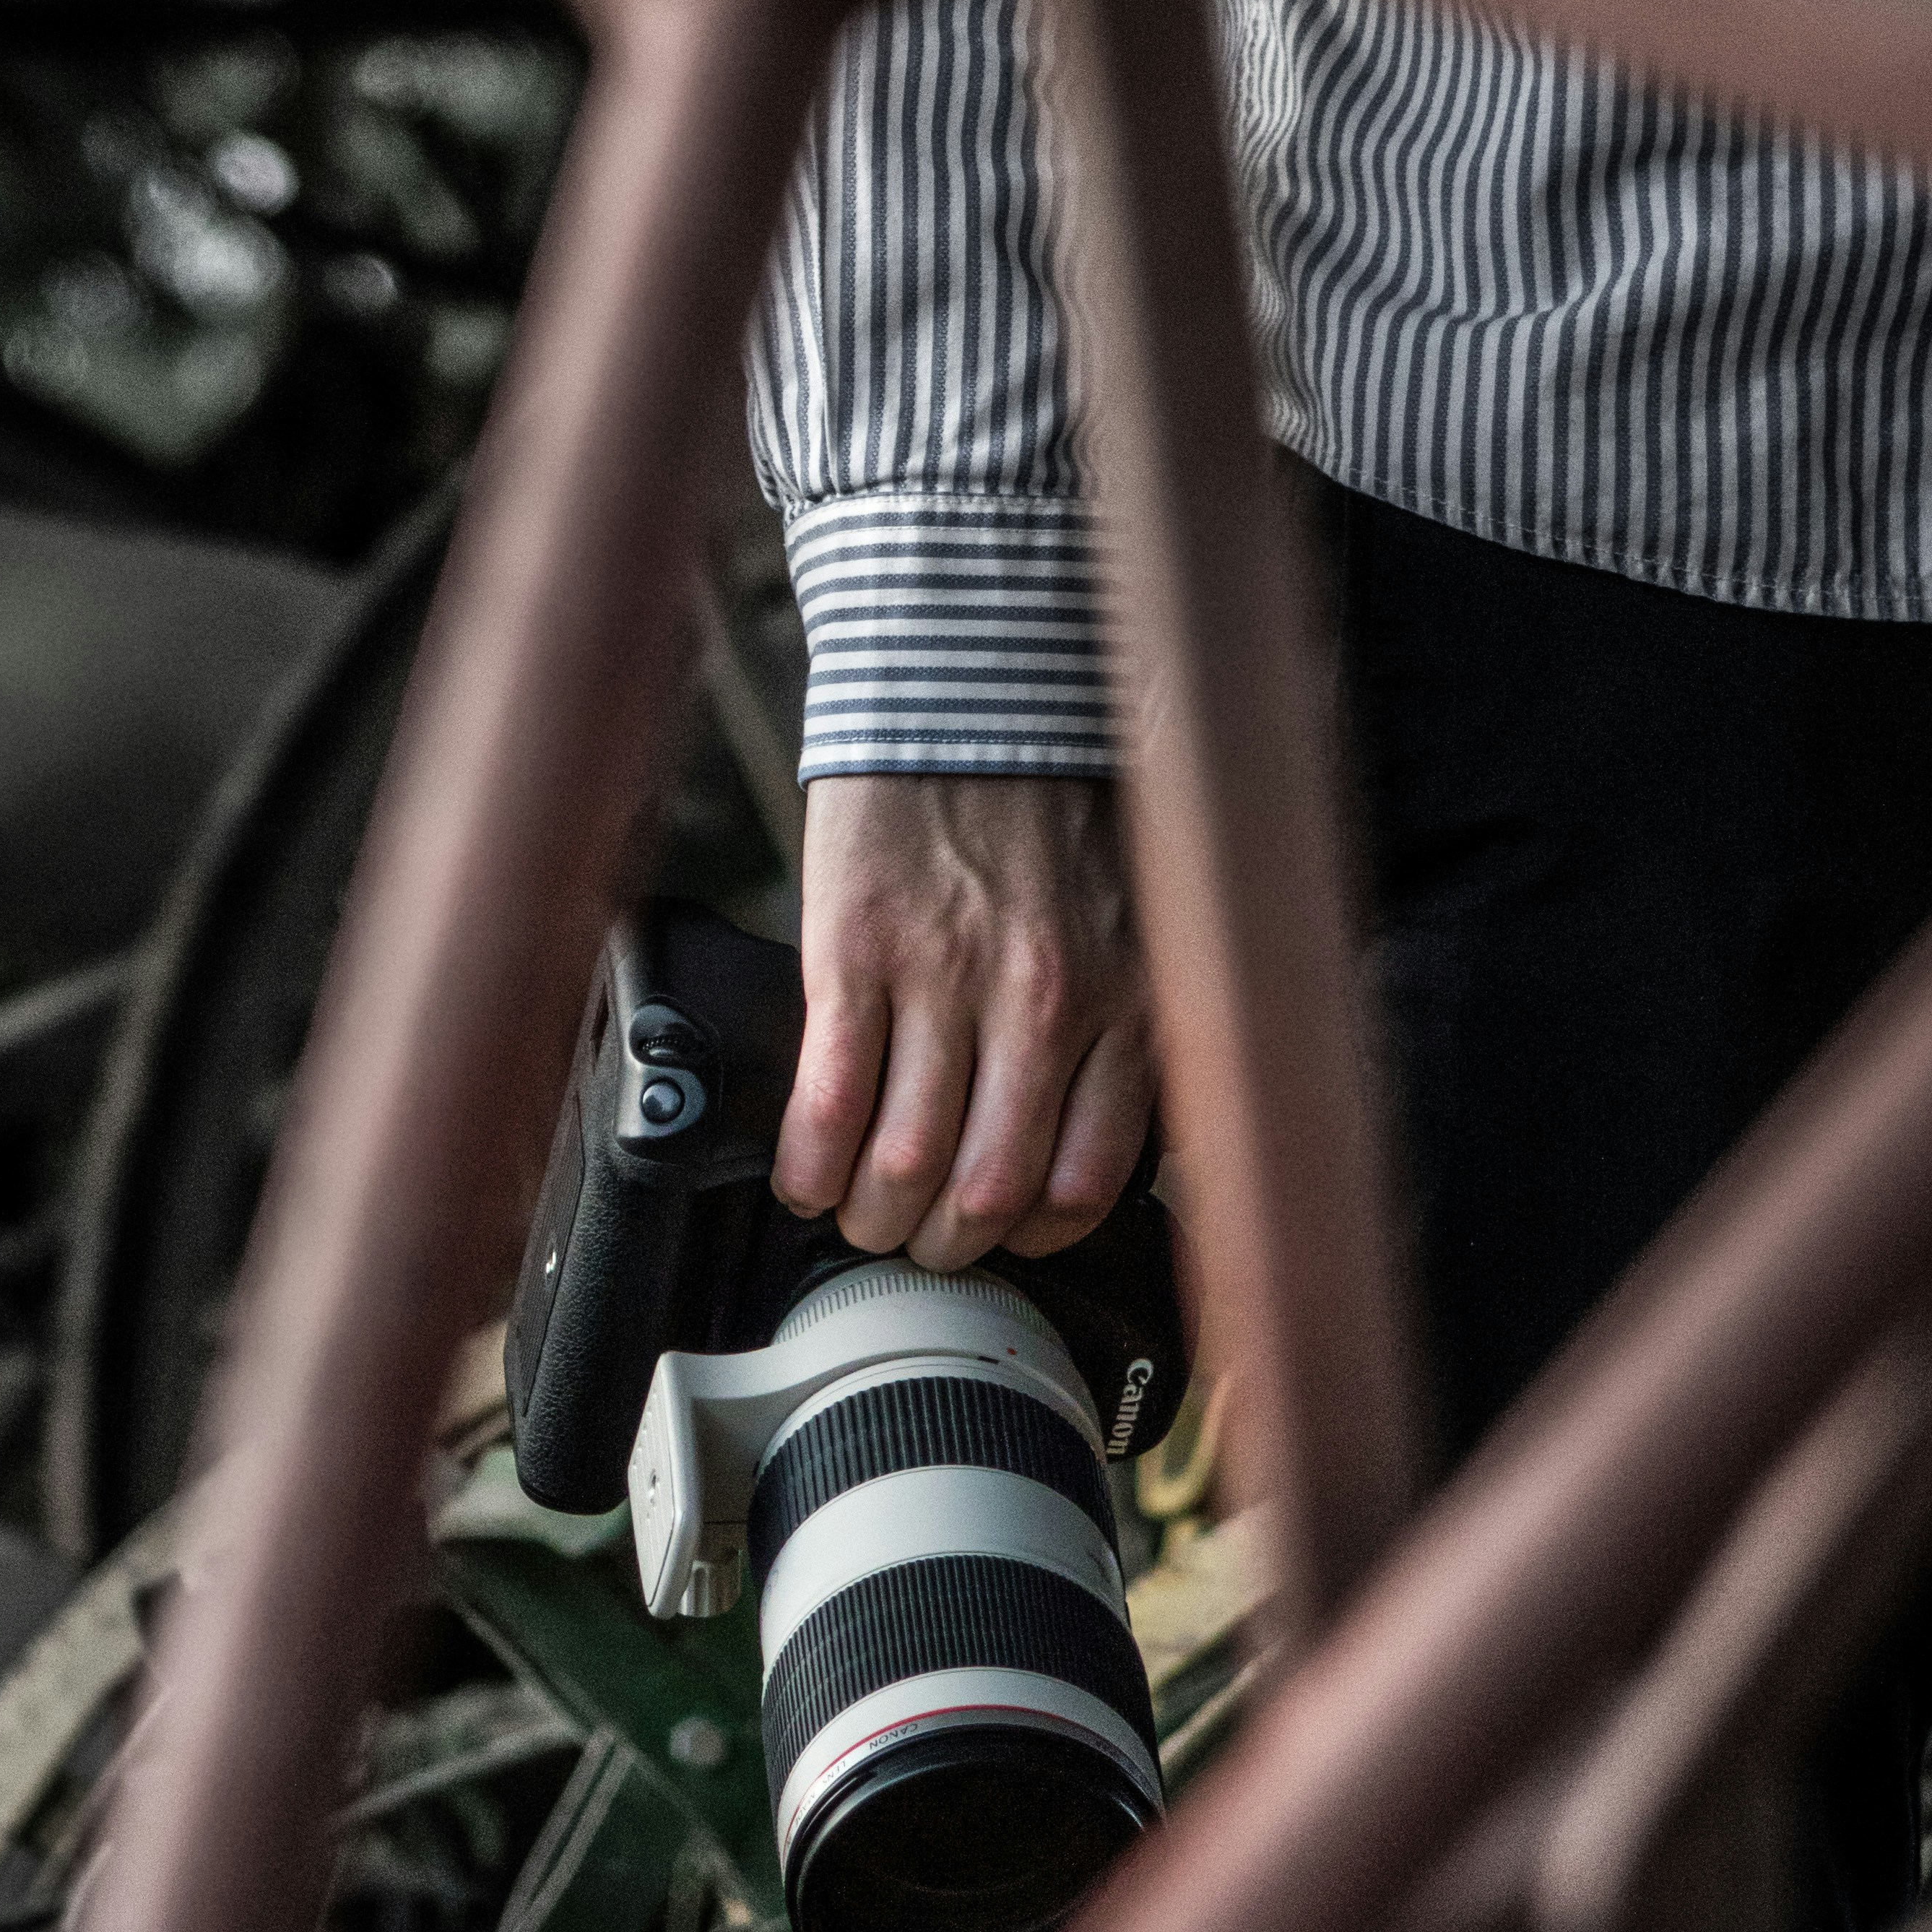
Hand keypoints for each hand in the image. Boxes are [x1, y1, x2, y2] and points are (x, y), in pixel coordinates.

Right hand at [778, 775, 1153, 1266]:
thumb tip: (1071, 1146)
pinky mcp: (856, 952)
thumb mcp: (1126, 929)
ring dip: (871, 1216)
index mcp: (1124, 1001)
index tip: (1000, 1233)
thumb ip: (1111, 1030)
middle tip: (916, 1237)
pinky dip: (811, 1164)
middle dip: (941, 1243)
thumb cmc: (1050, 812)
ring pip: (905, 1164)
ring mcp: (947, 979)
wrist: (969, 688)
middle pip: (988, 1193)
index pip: (1084, 1183)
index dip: (1029, 1236)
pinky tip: (805, 1176)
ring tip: (856, 1212)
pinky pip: (830, 1101)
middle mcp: (1044, 1001)